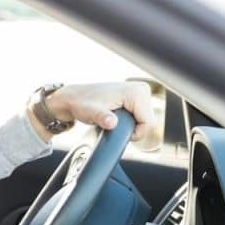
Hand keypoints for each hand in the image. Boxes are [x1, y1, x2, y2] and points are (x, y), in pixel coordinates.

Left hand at [31, 81, 156, 140]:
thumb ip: (103, 118)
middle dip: (132, 129)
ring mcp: (141, 93)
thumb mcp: (91, 112)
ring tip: (113, 119)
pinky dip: (130, 121)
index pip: (149, 123)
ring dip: (130, 125)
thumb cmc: (81, 103)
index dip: (135, 133)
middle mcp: (142, 90)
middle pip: (149, 122)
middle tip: (112, 124)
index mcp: (136, 92)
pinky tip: (117, 118)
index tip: (117, 130)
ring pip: (145, 121)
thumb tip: (112, 123)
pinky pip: (141, 117)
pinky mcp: (137, 98)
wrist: (75, 97)